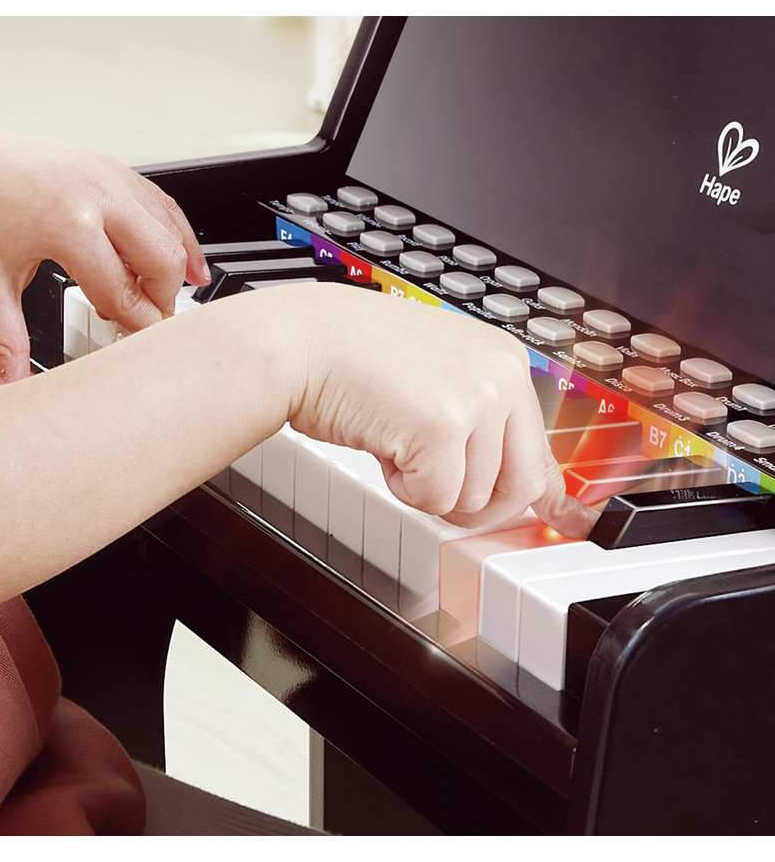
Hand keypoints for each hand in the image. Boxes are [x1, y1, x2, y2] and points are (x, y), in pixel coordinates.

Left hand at [0, 129, 210, 383]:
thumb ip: (6, 343)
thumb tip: (10, 387)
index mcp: (66, 225)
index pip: (124, 292)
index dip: (135, 328)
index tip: (135, 350)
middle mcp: (95, 193)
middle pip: (164, 259)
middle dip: (162, 300)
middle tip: (145, 326)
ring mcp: (108, 175)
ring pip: (172, 230)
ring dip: (173, 270)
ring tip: (156, 300)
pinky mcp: (112, 169)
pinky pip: (163, 206)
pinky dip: (179, 237)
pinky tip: (188, 265)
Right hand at [288, 286, 598, 537]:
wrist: (300, 342)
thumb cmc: (351, 360)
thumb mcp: (435, 384)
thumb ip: (482, 427)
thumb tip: (532, 490)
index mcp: (503, 360)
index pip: (541, 448)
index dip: (542, 495)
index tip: (561, 519)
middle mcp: (500, 374)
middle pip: (520, 486)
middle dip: (474, 504)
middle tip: (434, 486)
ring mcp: (476, 397)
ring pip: (472, 497)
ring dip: (425, 486)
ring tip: (394, 439)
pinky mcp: (442, 425)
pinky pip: (435, 498)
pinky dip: (402, 487)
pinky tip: (383, 445)